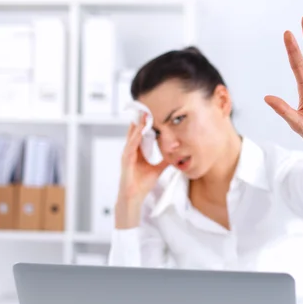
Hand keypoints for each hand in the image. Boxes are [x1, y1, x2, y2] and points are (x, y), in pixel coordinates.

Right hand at [115, 113, 167, 228]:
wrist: (134, 197)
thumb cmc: (141, 184)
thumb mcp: (157, 169)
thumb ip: (164, 161)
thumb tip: (176, 155)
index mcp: (137, 152)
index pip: (141, 134)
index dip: (147, 123)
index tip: (153, 112)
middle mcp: (130, 150)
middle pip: (136, 131)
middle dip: (141, 120)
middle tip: (147, 106)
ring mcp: (127, 154)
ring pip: (133, 136)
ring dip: (138, 125)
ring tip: (144, 114)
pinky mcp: (126, 160)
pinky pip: (131, 146)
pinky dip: (135, 137)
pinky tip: (140, 130)